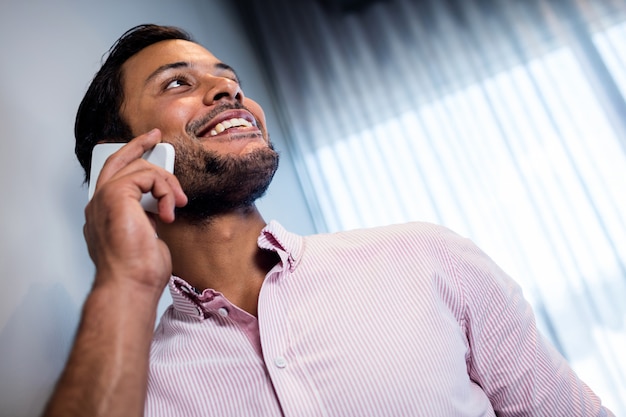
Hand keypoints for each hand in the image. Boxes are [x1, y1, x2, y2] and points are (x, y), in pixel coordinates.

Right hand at [84, 129, 186, 295]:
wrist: (130, 285)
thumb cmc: (138, 273)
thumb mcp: (147, 239)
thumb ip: (147, 220)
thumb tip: (158, 214)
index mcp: (104, 215)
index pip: (115, 179)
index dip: (131, 161)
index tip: (149, 150)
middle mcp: (99, 205)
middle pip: (116, 162)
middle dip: (138, 145)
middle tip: (155, 136)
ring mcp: (104, 199)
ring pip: (139, 168)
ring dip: (167, 183)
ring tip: (176, 204)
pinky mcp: (115, 195)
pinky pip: (147, 175)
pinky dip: (164, 190)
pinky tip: (168, 212)